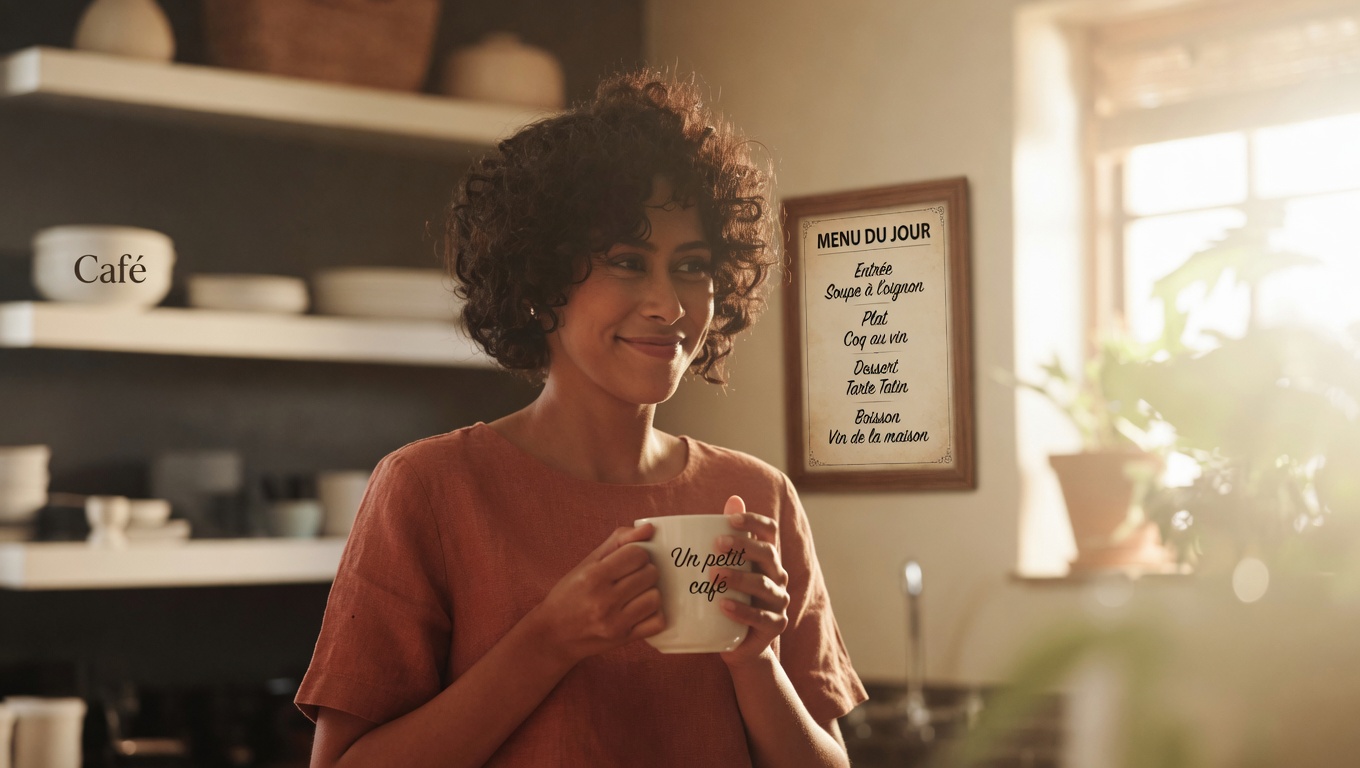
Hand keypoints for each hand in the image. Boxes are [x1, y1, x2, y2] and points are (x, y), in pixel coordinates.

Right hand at [528, 523, 664, 667]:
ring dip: (650, 593)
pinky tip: (641, 611)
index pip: (637, 554)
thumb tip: (649, 528)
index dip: (638, 554)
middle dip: (645, 572)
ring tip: (636, 594)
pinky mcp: (623, 639)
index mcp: (594, 576)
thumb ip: (618, 541)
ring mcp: (615, 622)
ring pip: (655, 597)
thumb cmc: (570, 595)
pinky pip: (657, 622)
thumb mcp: (587, 563)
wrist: (553, 635)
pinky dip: (654, 615)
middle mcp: (604, 600)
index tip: (629, 561)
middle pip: (650, 574)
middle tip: (632, 578)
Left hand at [713, 495, 789, 667]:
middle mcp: (777, 575)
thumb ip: (730, 535)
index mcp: (766, 557)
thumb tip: (732, 498)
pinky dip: (742, 610)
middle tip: (717, 544)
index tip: (731, 518)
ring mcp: (779, 601)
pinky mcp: (775, 625)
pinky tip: (723, 605)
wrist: (739, 642)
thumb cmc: (731, 597)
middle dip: (743, 546)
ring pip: (764, 584)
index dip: (753, 521)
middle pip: (767, 553)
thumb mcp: (728, 567)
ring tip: (714, 575)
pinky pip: (761, 617)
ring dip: (739, 578)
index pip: (768, 531)